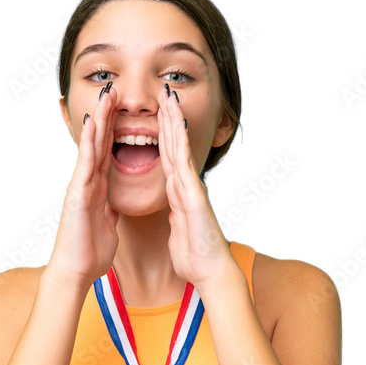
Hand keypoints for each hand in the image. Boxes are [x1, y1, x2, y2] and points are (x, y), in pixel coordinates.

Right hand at [46, 81, 119, 288]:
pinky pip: (85, 164)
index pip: (107, 151)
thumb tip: (114, 201)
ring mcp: (80, 186)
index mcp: (98, 187)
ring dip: (98, 120)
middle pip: (98, 141)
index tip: (121, 107)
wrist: (76, 271)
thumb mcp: (108, 224)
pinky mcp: (77, 194)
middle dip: (106, 115)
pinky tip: (92, 125)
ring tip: (105, 96)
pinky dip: (88, 144)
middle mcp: (87, 182)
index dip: (114, 128)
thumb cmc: (90, 251)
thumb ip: (110, 208)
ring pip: (91, 146)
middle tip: (113, 88)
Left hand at [158, 83, 235, 287]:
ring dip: (174, 122)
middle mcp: (186, 185)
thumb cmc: (195, 255)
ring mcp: (191, 188)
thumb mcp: (179, 229)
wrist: (210, 271)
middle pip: (174, 145)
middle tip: (164, 92)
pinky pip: (182, 164)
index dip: (161, 134)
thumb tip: (175, 210)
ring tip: (169, 98)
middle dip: (168, 119)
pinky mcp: (193, 196)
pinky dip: (179, 144)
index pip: (167, 157)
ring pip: (180, 148)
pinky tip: (175, 126)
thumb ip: (176, 215)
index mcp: (178, 193)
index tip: (156, 112)